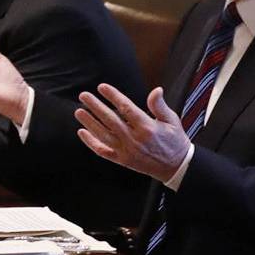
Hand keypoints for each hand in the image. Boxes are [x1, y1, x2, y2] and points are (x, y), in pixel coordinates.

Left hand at [74, 81, 190, 179]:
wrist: (176, 167)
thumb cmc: (174, 141)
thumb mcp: (172, 120)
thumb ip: (160, 105)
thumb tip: (156, 90)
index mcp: (147, 127)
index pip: (126, 108)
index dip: (112, 96)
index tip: (101, 87)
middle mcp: (134, 140)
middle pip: (110, 120)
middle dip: (95, 106)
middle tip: (84, 96)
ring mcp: (127, 151)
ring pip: (103, 135)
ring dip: (89, 123)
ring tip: (79, 111)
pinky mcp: (122, 161)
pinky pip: (103, 151)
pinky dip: (91, 142)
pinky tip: (82, 132)